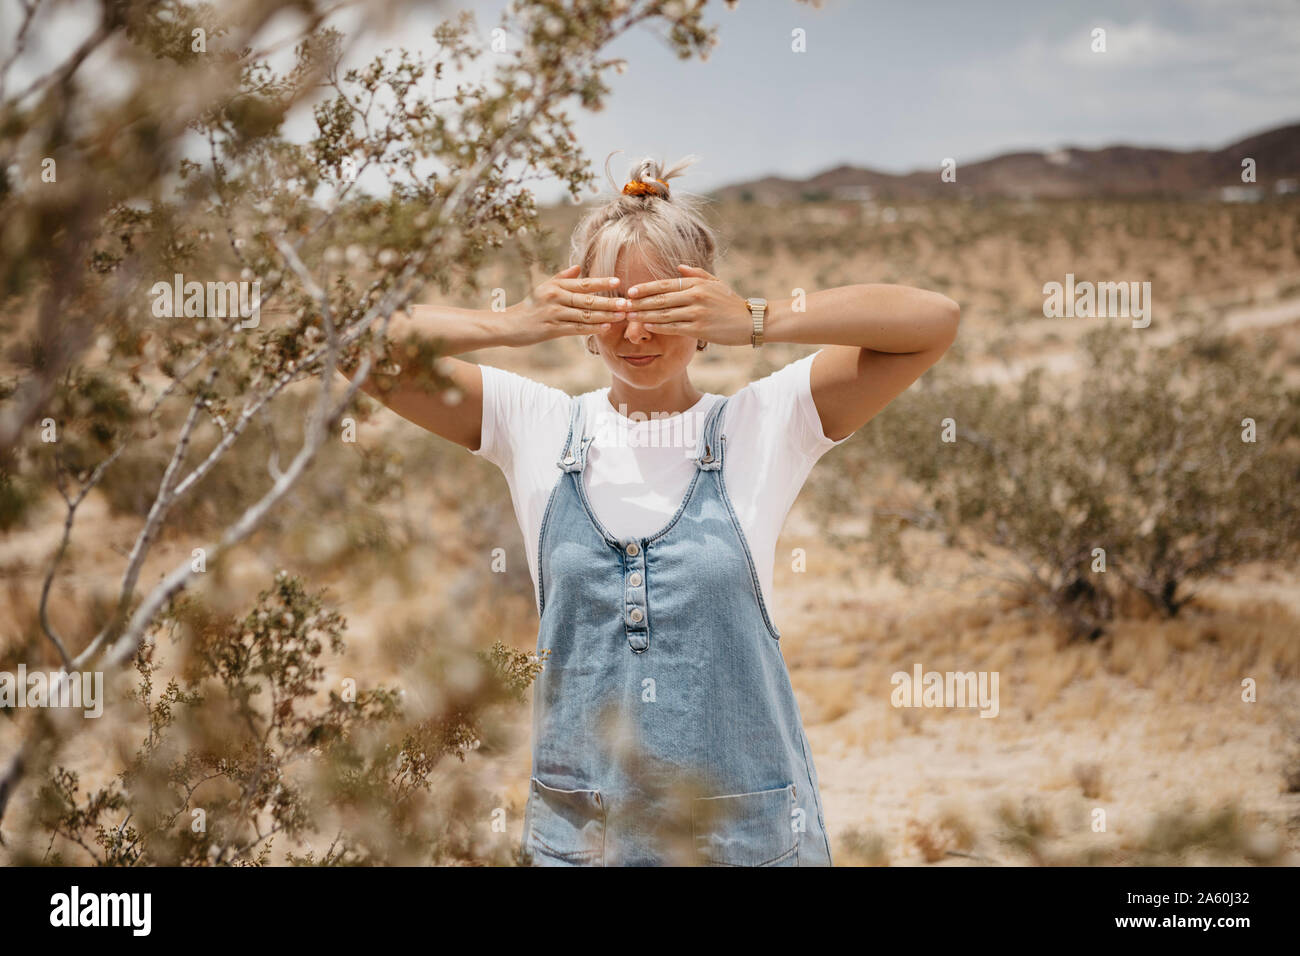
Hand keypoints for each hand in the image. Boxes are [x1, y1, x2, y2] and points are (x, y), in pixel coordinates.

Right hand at [508, 265, 629, 344]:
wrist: (507, 325)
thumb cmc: (529, 307)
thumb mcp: (543, 287)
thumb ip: (562, 277)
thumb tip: (579, 267)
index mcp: (556, 286)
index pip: (583, 283)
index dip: (601, 282)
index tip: (618, 281)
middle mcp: (555, 297)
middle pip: (587, 300)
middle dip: (609, 302)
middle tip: (627, 303)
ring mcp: (554, 313)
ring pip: (584, 315)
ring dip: (605, 316)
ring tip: (622, 316)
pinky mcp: (551, 329)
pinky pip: (576, 329)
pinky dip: (592, 328)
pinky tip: (605, 327)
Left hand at [622, 264, 752, 346]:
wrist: (750, 321)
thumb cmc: (731, 303)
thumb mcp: (715, 283)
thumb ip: (696, 274)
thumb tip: (678, 267)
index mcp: (697, 283)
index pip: (665, 284)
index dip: (646, 288)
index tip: (630, 291)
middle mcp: (695, 296)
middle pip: (660, 299)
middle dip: (640, 303)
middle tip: (624, 305)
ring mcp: (697, 313)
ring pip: (664, 314)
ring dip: (645, 316)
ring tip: (630, 317)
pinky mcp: (700, 329)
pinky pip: (674, 328)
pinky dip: (659, 327)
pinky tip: (647, 327)